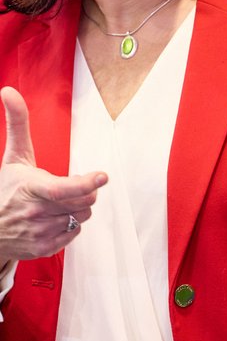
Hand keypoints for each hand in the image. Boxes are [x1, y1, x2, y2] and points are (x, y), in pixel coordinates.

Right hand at [0, 86, 107, 262]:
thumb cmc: (4, 189)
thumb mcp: (14, 156)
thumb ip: (17, 123)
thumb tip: (8, 91)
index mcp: (31, 189)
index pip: (64, 189)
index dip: (87, 183)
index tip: (102, 175)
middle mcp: (36, 213)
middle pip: (84, 200)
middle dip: (85, 190)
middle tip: (71, 184)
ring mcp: (40, 233)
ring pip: (83, 215)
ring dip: (78, 206)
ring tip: (59, 201)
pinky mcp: (44, 248)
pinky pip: (75, 232)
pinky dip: (71, 223)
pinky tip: (55, 216)